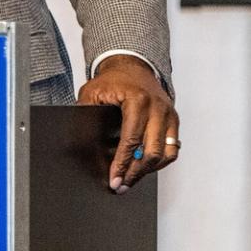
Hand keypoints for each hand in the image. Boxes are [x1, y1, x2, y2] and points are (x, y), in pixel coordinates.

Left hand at [76, 56, 178, 192]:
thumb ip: (85, 117)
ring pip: (166, 153)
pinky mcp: (173, 119)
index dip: (121, 164)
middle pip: (151, 151)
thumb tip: (77, 145)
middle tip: (122, 185)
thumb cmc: (112, 80)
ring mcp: (168, 114)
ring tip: (132, 179)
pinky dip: (160, 161)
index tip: (114, 179)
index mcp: (137, 100)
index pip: (131, 140)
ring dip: (148, 171)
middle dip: (135, 173)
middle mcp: (157, 107)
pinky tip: (144, 167)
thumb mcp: (92, 94)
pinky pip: (173, 148)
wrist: (131, 66)